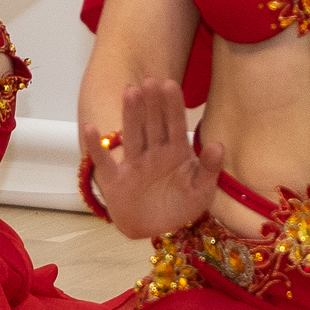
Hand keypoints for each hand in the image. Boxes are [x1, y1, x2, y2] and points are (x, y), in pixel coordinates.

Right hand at [81, 77, 222, 238]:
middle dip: (152, 103)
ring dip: (131, 114)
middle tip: (149, 80)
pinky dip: (97, 146)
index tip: (170, 84)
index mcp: (176, 152)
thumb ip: (210, 168)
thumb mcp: (202, 190)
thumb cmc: (181, 205)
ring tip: (130, 91)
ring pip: (132, 136)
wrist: (157, 230)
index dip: (173, 105)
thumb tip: (218, 145)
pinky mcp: (115, 180)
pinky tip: (91, 128)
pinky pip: (104, 161)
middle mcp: (154, 153)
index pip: (175, 125)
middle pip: (152, 124)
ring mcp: (133, 164)